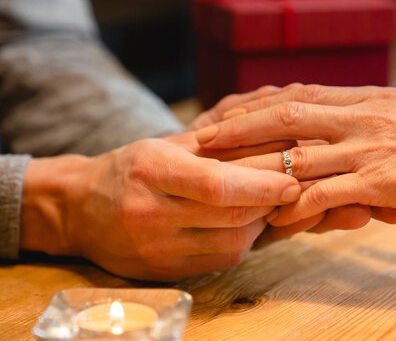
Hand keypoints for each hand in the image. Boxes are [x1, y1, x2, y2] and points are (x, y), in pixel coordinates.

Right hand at [20, 139, 299, 280]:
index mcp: (151, 173)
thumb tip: (277, 140)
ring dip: (263, 223)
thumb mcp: (167, 144)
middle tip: (296, 186)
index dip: (261, 184)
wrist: (81, 211)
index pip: (216, 185)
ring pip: (234, 243)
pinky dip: (245, 240)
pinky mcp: (168, 272)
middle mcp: (151, 215)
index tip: (293, 178)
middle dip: (271, 202)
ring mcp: (158, 250)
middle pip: (231, 216)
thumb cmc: (131, 169)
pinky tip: (250, 222)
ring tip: (272, 203)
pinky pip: (222, 260)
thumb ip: (220, 144)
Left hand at [194, 85, 395, 225]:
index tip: (229, 112)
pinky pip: (327, 192)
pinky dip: (298, 204)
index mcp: (367, 98)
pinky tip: (276, 217)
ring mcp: (369, 148)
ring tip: (226, 180)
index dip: (261, 104)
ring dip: (260, 168)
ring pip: (300, 155)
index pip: (301, 95)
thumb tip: (339, 118)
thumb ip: (369, 115)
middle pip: (288, 115)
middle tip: (206, 138)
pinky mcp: (381, 181)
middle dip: (242, 126)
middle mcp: (362, 117)